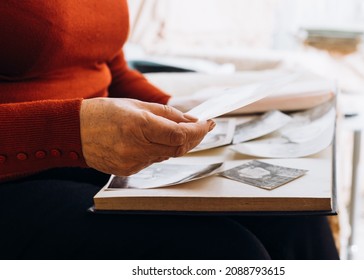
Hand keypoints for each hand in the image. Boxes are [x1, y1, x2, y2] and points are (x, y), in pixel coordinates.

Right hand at [80, 98, 214, 175]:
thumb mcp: (137, 105)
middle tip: (201, 128)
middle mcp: (136, 147)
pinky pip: (153, 161)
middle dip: (193, 138)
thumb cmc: (103, 113)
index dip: (198, 131)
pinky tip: (154, 141)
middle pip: (178, 148)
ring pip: (167, 155)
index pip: (180, 134)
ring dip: (177, 143)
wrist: (74, 131)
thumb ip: (168, 114)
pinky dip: (160, 151)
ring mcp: (132, 162)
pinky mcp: (128, 171)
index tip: (208, 124)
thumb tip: (191, 121)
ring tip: (177, 131)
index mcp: (139, 125)